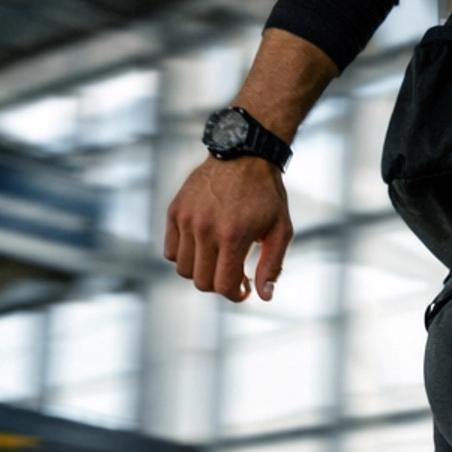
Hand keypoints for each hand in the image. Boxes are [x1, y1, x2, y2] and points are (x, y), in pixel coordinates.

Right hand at [162, 155, 291, 303]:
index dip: (235, 294)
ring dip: (201, 270)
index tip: (244, 287)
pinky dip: (184, 255)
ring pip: (183, 269)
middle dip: (219, 284)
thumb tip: (264, 296)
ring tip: (218, 258)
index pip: (223, 286)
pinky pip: (171, 250)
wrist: (244, 155)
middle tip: (233, 271)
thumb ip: (271, 266)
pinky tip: (203, 246)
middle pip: (201, 282)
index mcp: (232, 236)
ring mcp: (186, 219)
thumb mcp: (280, 231)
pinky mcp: (175, 210)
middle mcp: (205, 228)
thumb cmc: (267, 196)